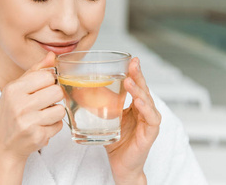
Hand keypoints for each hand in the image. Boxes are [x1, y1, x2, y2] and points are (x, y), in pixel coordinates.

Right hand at [0, 51, 65, 161]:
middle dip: (53, 98)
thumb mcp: (15, 90)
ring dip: (54, 113)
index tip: (41, 89)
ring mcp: (28, 122)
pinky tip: (40, 128)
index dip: (48, 82)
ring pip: (60, 109)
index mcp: (13, 89)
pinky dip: (53, 127)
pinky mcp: (37, 137)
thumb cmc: (9, 114)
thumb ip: (34, 72)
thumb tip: (53, 56)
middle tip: (43, 104)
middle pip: (57, 91)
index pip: (47, 76)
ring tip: (42, 116)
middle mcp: (19, 105)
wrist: (2, 146)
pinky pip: (59, 125)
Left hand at [105, 58, 160, 184]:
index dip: (134, 72)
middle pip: (143, 89)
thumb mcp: (105, 119)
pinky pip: (151, 119)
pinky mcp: (150, 134)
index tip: (131, 59)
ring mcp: (148, 122)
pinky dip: (146, 110)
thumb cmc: (114, 142)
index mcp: (134, 106)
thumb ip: (97, 105)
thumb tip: (74, 90)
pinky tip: (139, 103)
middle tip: (133, 63)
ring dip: (139, 90)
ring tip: (131, 81)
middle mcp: (144, 111)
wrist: (121, 165)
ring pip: (148, 101)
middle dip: (138, 75)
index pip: (136, 85)